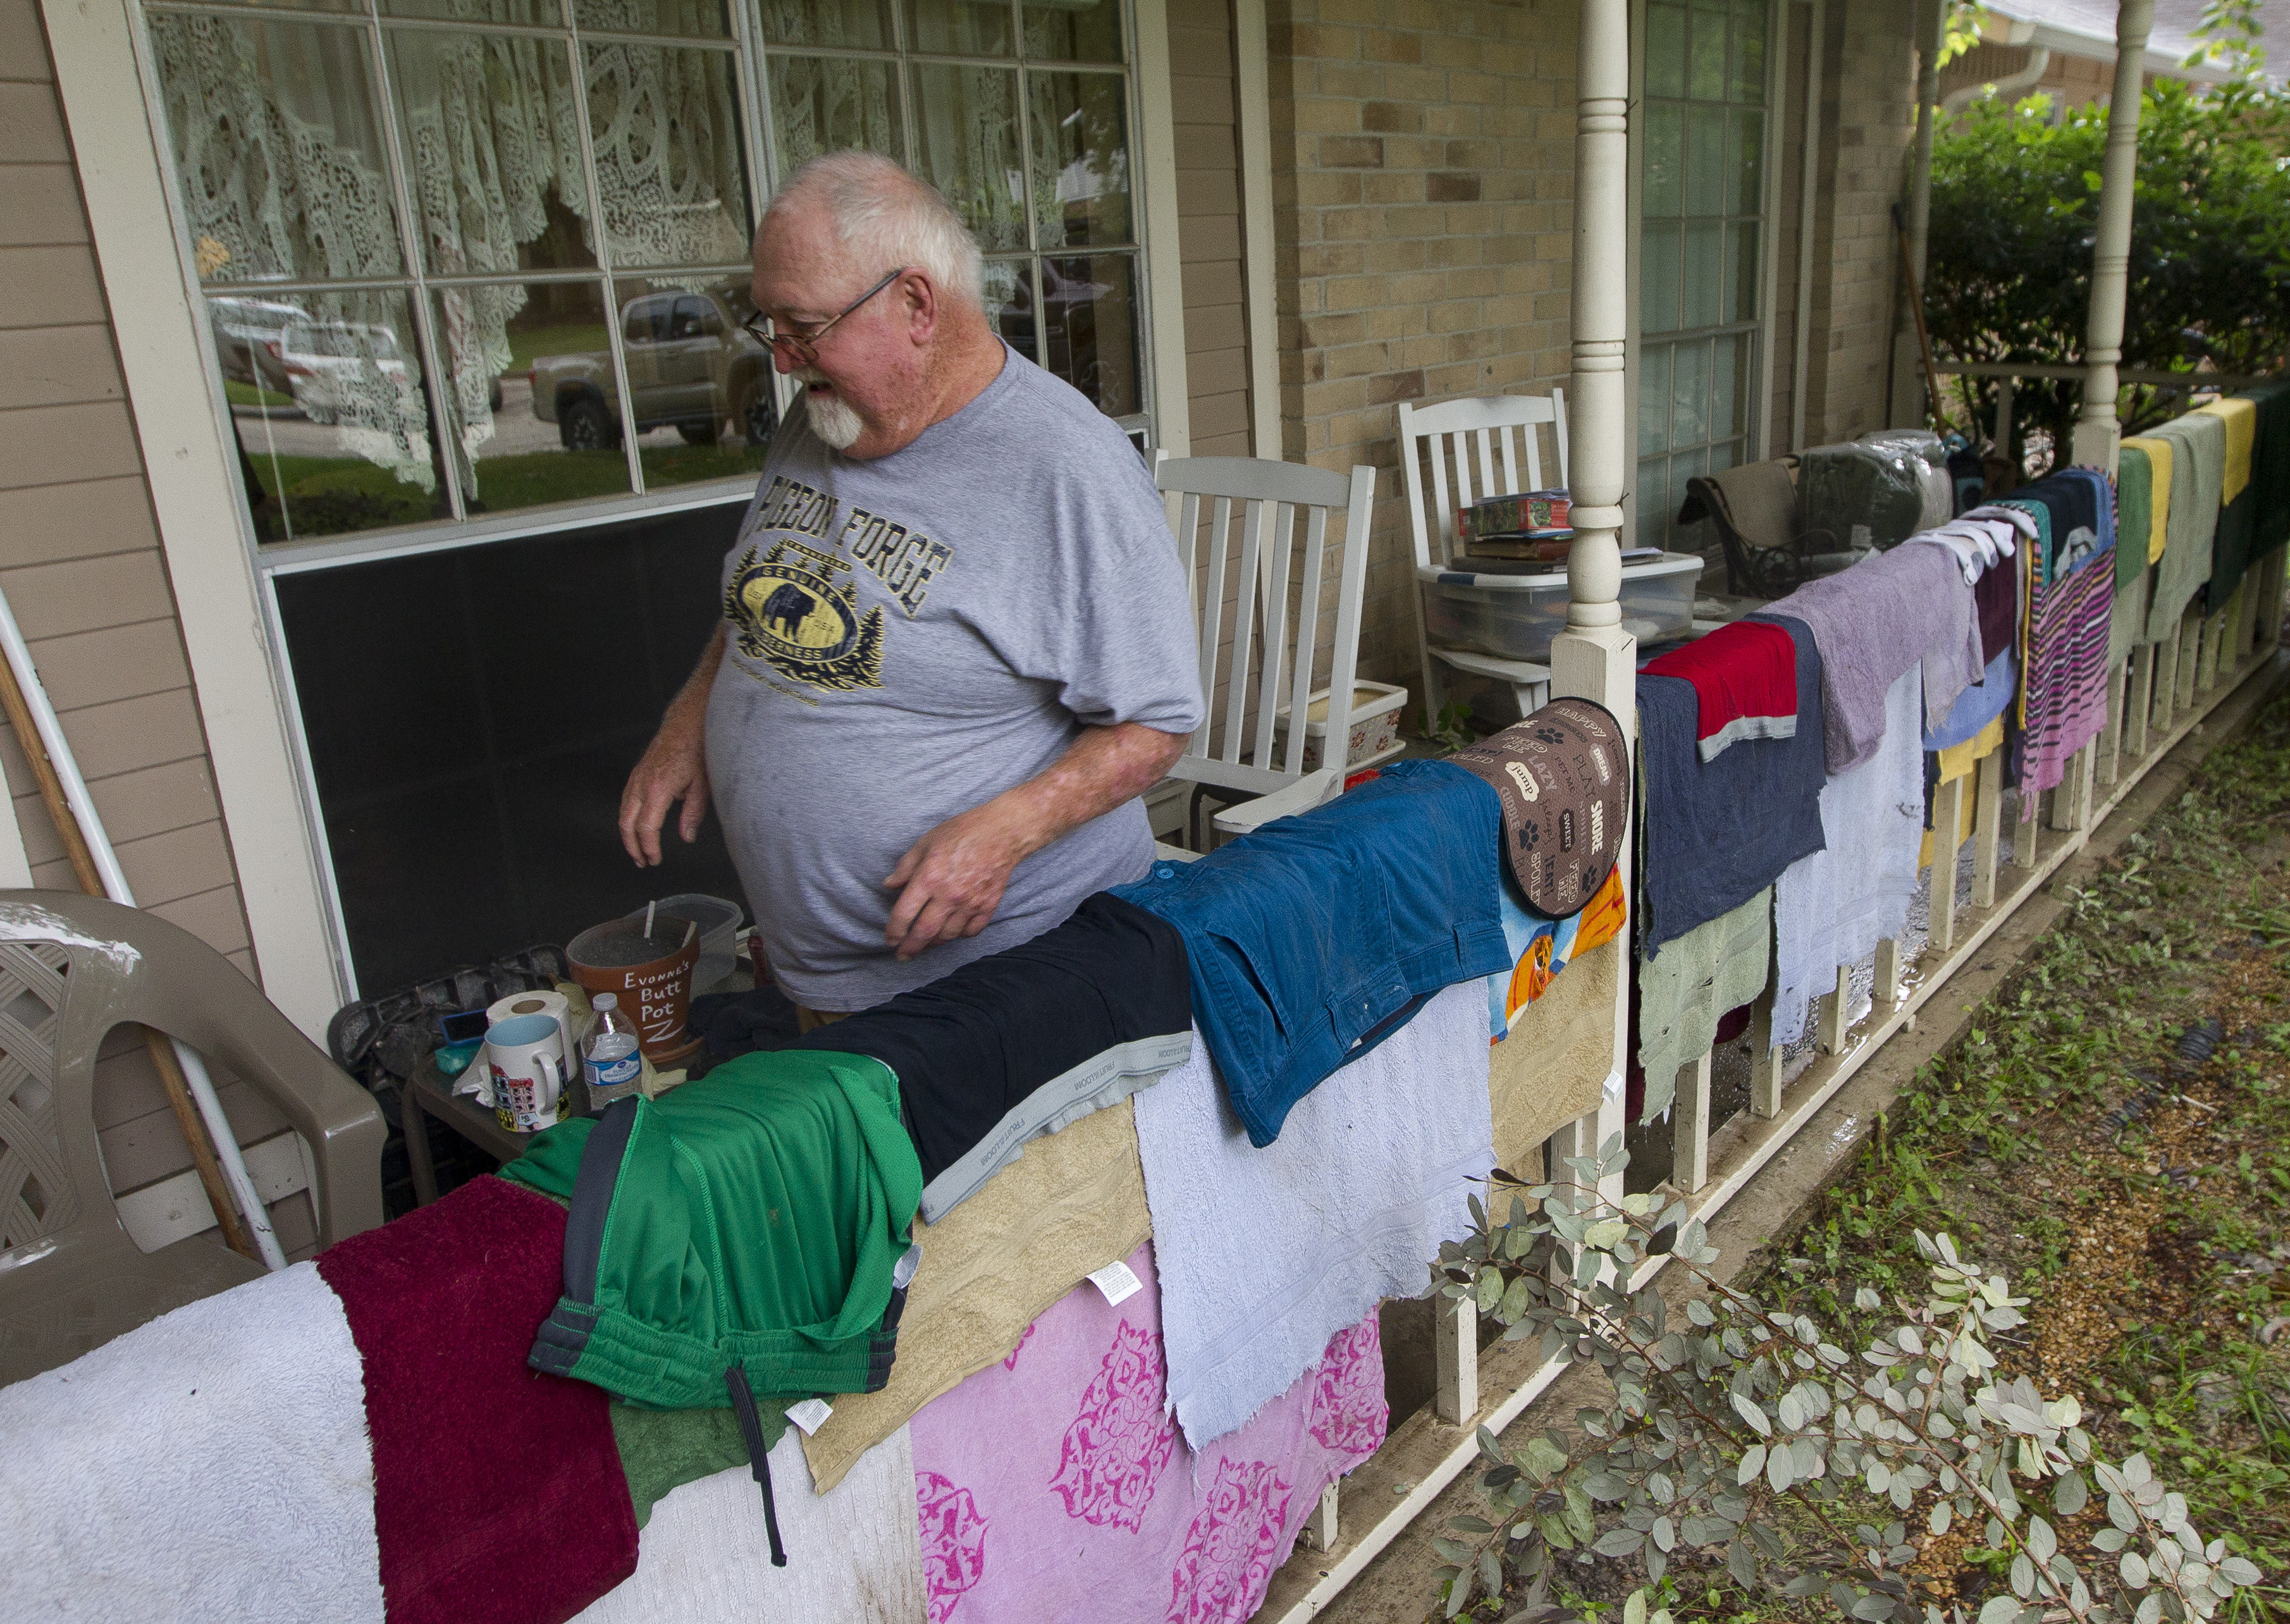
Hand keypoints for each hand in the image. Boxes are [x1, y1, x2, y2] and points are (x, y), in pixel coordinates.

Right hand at [619, 710, 709, 866]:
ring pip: (623, 811)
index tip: (655, 859)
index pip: (646, 827)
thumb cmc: (698, 748)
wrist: (688, 721)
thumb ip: (693, 814)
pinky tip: (636, 826)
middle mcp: (642, 783)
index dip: (649, 847)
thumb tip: (687, 836)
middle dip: (632, 846)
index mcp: (658, 788)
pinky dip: (628, 817)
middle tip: (643, 861)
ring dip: (628, 834)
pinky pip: (626, 799)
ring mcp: (637, 776)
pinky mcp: (637, 772)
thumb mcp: (703, 784)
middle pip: (627, 822)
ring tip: (638, 850)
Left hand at [881, 797, 1039, 959]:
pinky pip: (971, 931)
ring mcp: (970, 903)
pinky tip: (952, 933)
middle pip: (924, 933)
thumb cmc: (961, 833)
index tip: (889, 939)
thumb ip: (905, 867)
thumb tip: (889, 885)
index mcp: (929, 878)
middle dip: (910, 948)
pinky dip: (960, 936)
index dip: (894, 931)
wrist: (1002, 833)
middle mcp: (948, 895)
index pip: (904, 914)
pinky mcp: (987, 906)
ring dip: (933, 944)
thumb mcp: (925, 843)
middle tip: (903, 956)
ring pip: (947, 936)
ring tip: (925, 945)